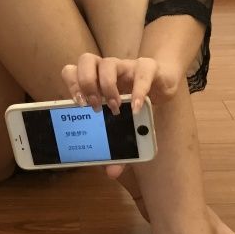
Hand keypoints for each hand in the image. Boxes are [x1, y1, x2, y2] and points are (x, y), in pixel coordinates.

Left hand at [60, 52, 182, 178]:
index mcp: (94, 81)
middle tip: (93, 107)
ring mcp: (126, 66)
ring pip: (108, 63)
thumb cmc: (136, 102)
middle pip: (86, 61)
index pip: (72, 71)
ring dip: (108, 87)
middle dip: (86, 84)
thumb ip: (116, 147)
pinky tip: (138, 108)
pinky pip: (142, 72)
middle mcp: (106, 70)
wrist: (163, 81)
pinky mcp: (148, 67)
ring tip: (114, 108)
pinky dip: (139, 91)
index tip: (77, 104)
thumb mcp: (122, 125)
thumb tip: (112, 172)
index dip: (71, 84)